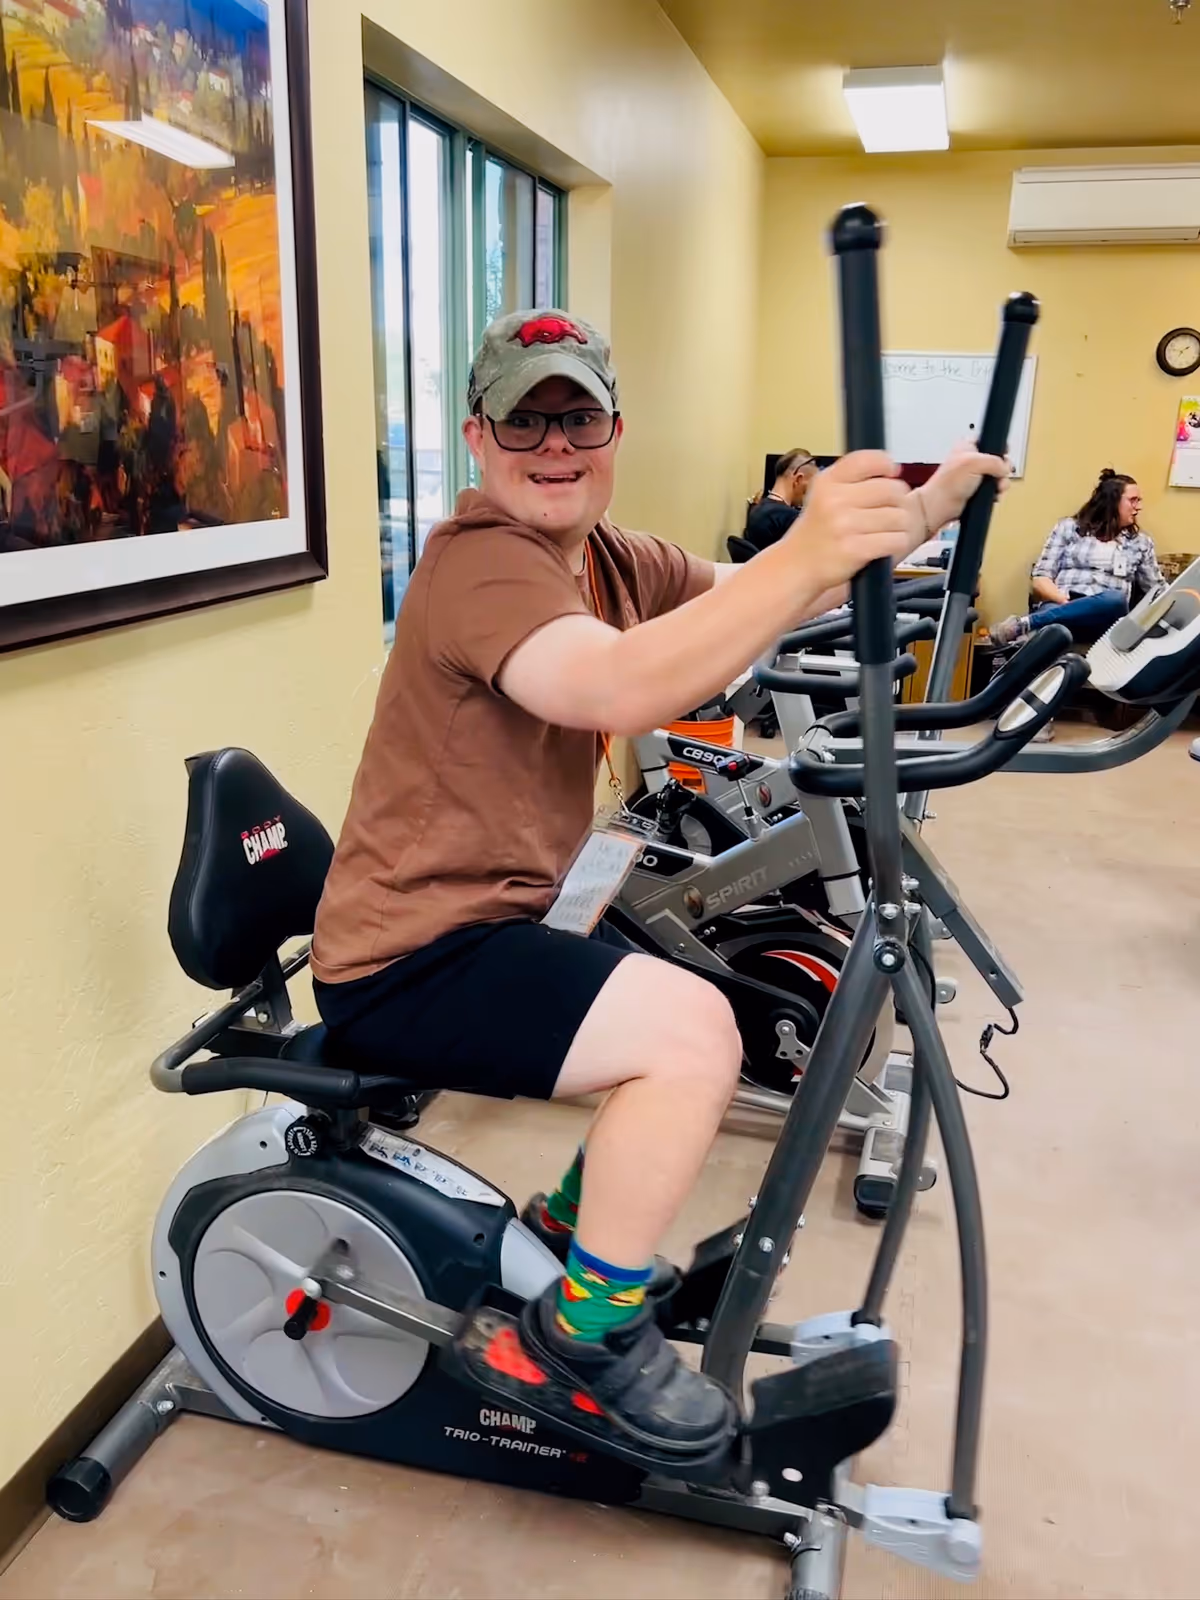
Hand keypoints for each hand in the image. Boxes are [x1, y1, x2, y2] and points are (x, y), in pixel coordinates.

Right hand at [784, 451, 911, 590]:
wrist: (796, 566)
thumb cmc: (817, 531)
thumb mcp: (824, 494)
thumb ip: (852, 478)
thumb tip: (893, 470)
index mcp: (828, 482)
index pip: (867, 460)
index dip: (886, 464)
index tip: (891, 474)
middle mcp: (835, 500)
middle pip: (892, 489)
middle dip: (898, 502)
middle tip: (889, 512)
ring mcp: (844, 525)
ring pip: (898, 517)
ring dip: (899, 526)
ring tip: (886, 531)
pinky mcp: (854, 550)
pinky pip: (895, 540)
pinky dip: (896, 544)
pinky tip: (885, 545)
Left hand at [917, 441, 1009, 536]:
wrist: (940, 506)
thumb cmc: (948, 484)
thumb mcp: (974, 463)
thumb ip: (994, 461)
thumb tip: (1004, 468)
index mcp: (968, 446)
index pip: (989, 440)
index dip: (998, 447)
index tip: (1004, 453)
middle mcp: (971, 460)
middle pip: (996, 460)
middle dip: (1003, 468)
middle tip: (1001, 473)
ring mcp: (974, 476)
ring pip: (996, 476)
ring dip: (1001, 482)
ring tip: (998, 487)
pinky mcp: (976, 490)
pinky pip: (992, 489)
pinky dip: (996, 493)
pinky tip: (994, 495)